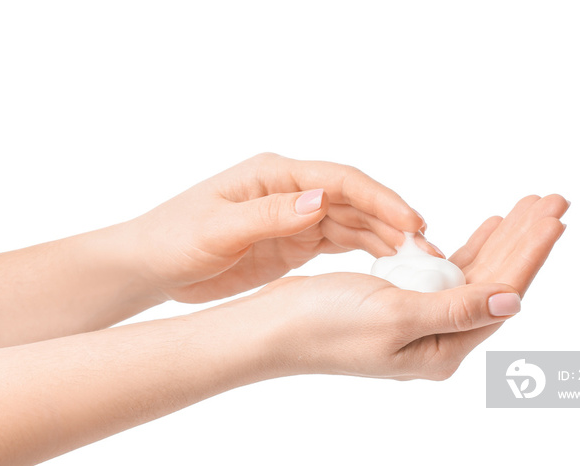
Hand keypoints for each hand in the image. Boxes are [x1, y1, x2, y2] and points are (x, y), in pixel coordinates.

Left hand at [126, 153, 432, 302]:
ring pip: (353, 222)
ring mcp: (295, 216)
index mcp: (276, 176)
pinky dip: (365, 250)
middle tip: (427, 250)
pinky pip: (339, 241)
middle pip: (355, 200)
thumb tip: (321, 200)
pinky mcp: (294, 241)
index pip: (341, 180)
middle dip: (392, 221)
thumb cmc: (175, 238)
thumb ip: (270, 214)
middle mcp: (292, 191)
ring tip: (417, 261)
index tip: (411, 222)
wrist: (153, 264)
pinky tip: (387, 264)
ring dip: (385, 238)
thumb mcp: (218, 228)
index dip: (380, 199)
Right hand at [237, 194, 567, 380]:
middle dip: (524, 239)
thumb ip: (457, 309)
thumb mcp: (394, 317)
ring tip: (528, 207)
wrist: (273, 328)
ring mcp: (422, 319)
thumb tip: (515, 302)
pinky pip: (448, 271)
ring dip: (502, 238)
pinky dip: (469, 246)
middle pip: (496, 281)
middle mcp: (439, 337)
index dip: (530, 253)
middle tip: (554, 200)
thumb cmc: (323, 326)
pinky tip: (486, 227)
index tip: (554, 216)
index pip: (502, 293)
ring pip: (475, 272)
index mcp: (442, 348)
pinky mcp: (404, 301)